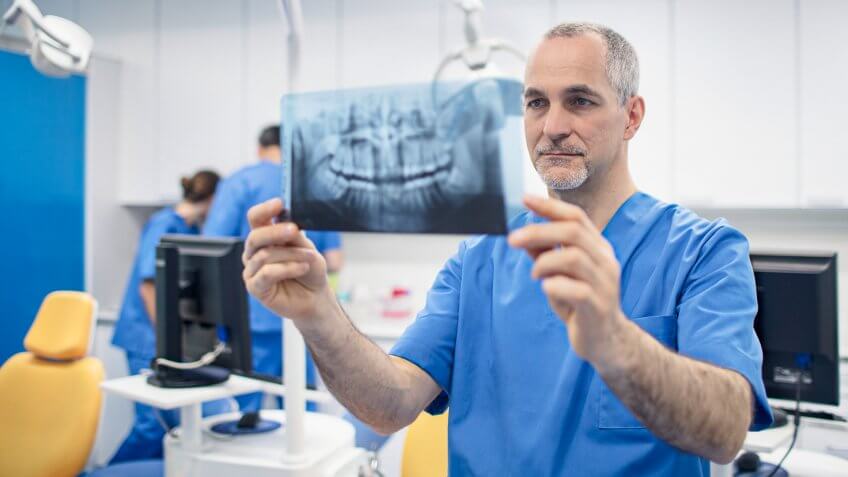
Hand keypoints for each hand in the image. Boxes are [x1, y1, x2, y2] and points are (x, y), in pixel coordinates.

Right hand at [242, 198, 332, 320]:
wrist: (315, 297)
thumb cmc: (309, 270)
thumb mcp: (306, 248)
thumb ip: (294, 237)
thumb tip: (287, 224)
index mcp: (265, 237)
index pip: (256, 218)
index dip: (264, 209)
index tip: (279, 203)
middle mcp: (254, 252)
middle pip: (255, 236)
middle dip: (276, 232)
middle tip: (294, 230)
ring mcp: (252, 270)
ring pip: (265, 255)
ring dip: (291, 255)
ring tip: (309, 258)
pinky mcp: (255, 287)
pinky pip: (267, 273)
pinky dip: (288, 268)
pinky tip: (302, 268)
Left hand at [508, 195, 625, 364]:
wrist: (605, 341)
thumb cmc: (580, 303)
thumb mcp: (559, 275)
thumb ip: (544, 254)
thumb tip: (523, 235)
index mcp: (598, 248)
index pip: (576, 217)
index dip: (550, 206)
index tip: (524, 199)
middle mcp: (605, 261)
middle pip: (573, 232)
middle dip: (538, 231)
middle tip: (512, 239)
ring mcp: (605, 283)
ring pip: (573, 257)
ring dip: (545, 262)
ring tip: (535, 274)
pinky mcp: (598, 306)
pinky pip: (575, 289)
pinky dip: (553, 286)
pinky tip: (547, 290)